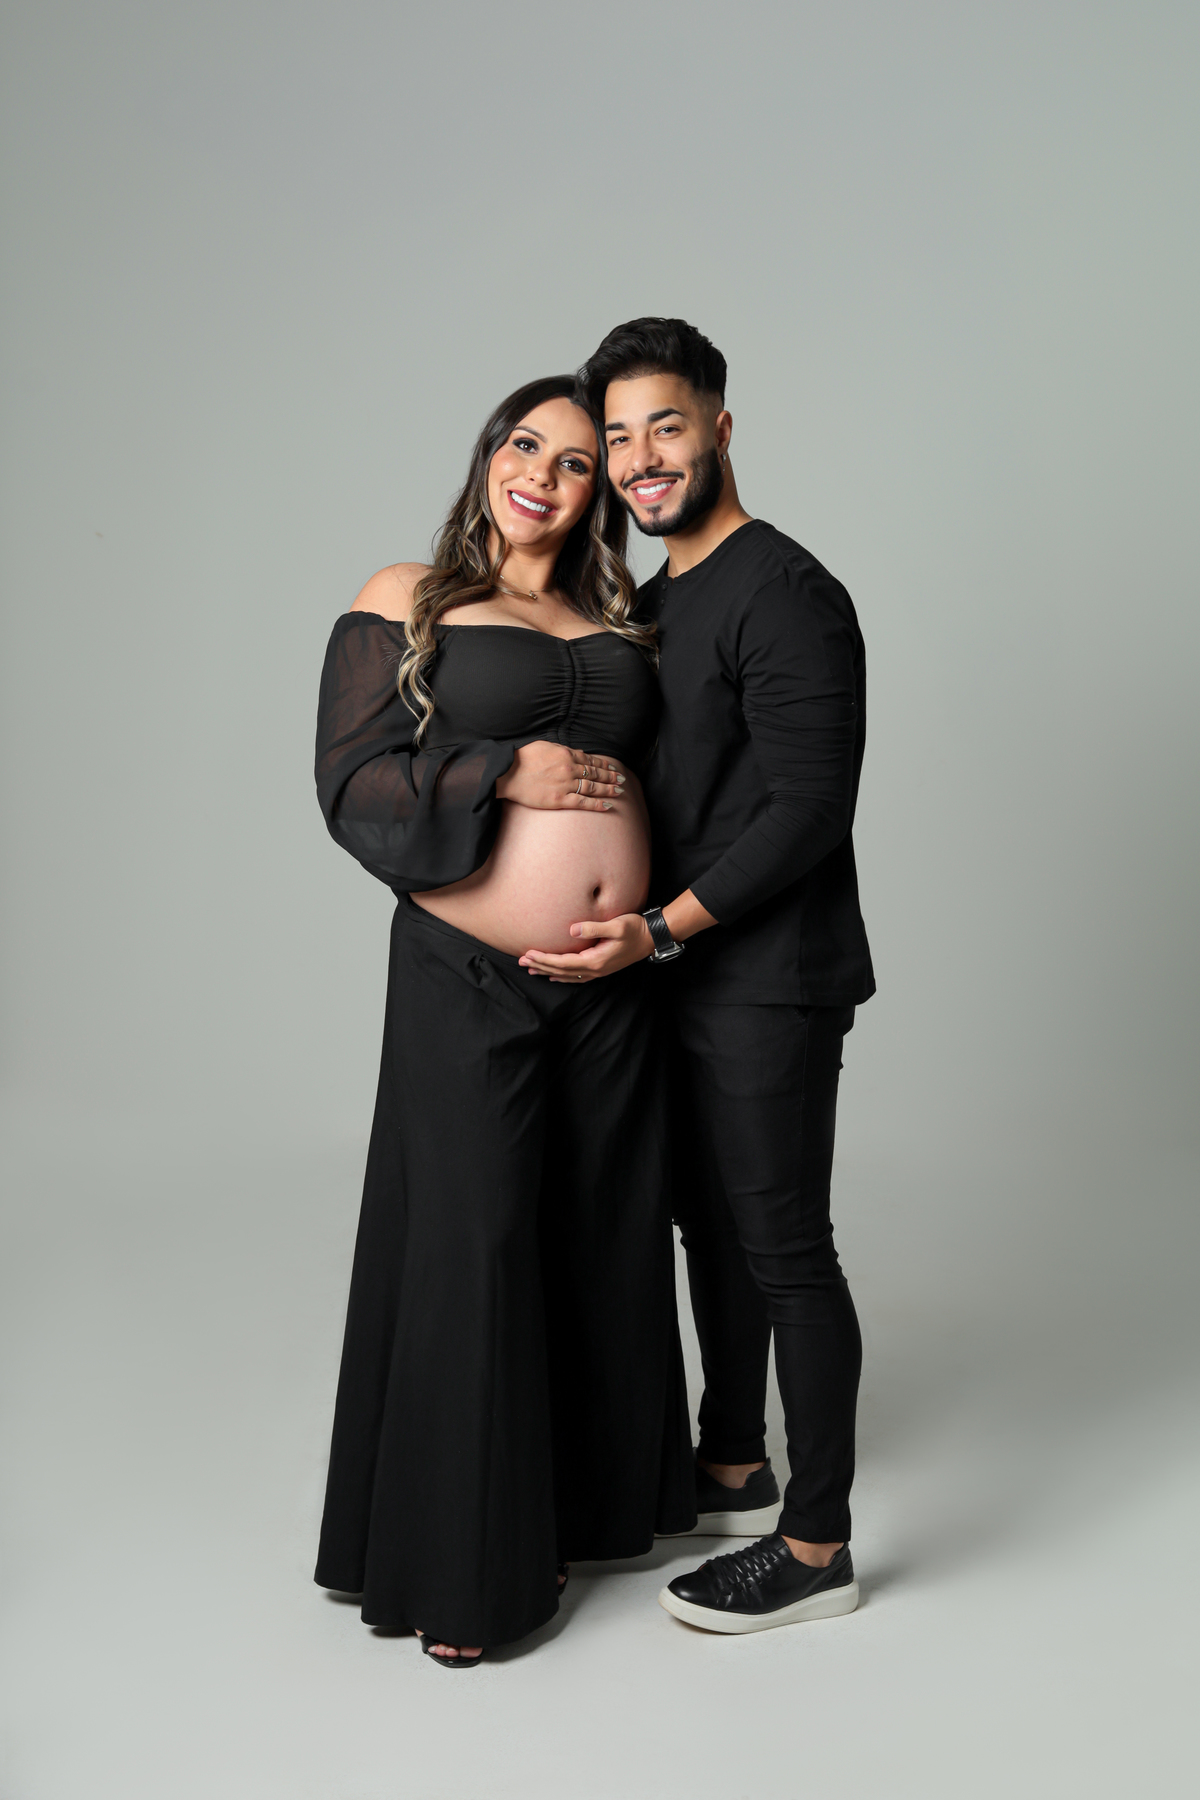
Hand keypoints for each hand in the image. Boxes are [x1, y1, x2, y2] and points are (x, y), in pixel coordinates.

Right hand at [495, 742, 627, 810]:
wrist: (507, 773)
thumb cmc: (523, 759)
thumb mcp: (545, 746)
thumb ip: (563, 750)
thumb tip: (578, 753)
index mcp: (566, 754)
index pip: (590, 760)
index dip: (604, 764)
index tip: (613, 767)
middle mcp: (569, 768)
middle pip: (595, 773)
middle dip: (610, 776)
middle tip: (622, 780)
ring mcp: (565, 784)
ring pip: (593, 787)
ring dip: (608, 789)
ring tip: (619, 791)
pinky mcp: (560, 800)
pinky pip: (583, 802)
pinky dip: (598, 804)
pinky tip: (609, 805)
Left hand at [519, 913, 654, 982]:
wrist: (652, 938)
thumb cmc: (635, 929)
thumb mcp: (616, 925)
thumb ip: (594, 928)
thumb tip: (573, 930)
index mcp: (595, 960)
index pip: (563, 962)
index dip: (544, 959)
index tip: (528, 954)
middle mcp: (595, 969)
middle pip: (561, 971)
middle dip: (541, 966)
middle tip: (521, 962)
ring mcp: (599, 971)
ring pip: (568, 975)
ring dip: (548, 972)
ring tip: (532, 970)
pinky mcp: (602, 968)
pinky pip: (577, 977)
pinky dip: (563, 977)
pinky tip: (555, 977)